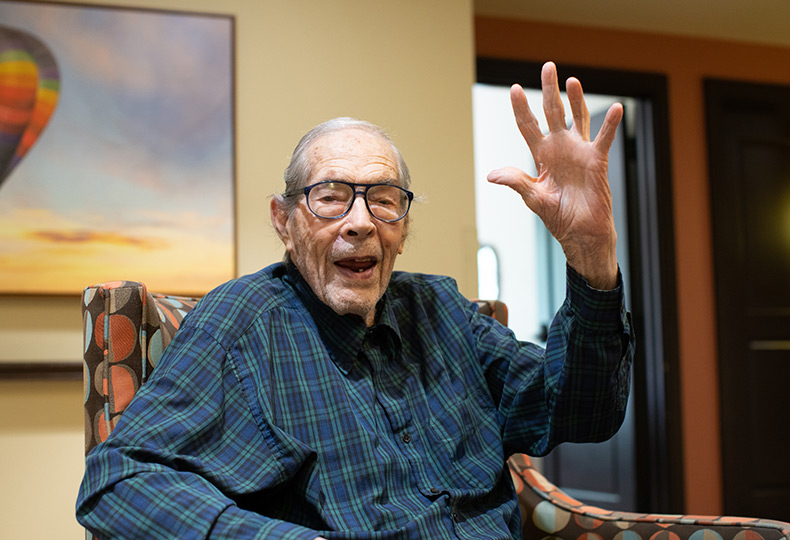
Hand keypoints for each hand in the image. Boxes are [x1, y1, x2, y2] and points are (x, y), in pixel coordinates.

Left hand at [487, 62, 622, 289]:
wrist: (580, 233)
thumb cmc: (558, 216)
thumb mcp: (533, 197)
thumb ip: (516, 181)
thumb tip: (491, 174)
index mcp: (542, 156)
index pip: (528, 126)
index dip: (521, 108)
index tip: (513, 89)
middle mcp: (560, 148)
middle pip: (553, 112)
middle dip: (549, 90)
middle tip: (547, 67)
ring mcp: (579, 152)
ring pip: (578, 118)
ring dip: (576, 99)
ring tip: (571, 80)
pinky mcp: (597, 161)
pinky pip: (604, 139)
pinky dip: (610, 124)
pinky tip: (617, 107)